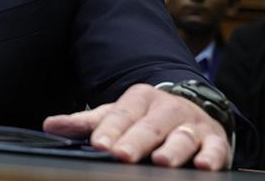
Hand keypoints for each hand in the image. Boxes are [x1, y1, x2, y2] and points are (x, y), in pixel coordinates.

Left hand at [43, 83, 230, 169]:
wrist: (190, 108)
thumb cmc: (144, 118)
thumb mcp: (115, 115)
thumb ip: (83, 122)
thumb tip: (49, 125)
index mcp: (139, 99)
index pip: (120, 114)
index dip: (109, 130)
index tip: (98, 145)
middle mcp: (166, 109)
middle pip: (149, 126)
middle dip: (135, 141)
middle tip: (121, 155)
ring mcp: (191, 124)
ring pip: (181, 137)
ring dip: (172, 149)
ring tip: (161, 161)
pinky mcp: (214, 140)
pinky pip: (215, 148)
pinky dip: (211, 156)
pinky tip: (202, 165)